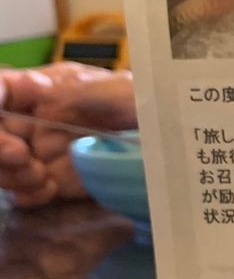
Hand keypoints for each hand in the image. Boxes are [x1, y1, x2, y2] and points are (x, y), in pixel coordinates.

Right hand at [0, 63, 137, 207]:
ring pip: (3, 166)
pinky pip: (23, 191)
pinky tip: (50, 190)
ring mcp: (42, 153)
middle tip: (22, 157)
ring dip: (10, 174)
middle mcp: (34, 121)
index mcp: (43, 89)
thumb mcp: (117, 91)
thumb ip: (72, 90)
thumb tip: (26, 85)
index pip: (1, 90)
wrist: (172, 143)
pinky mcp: (55, 182)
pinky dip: (28, 193)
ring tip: (41, 176)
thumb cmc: (147, 107)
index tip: (3, 123)